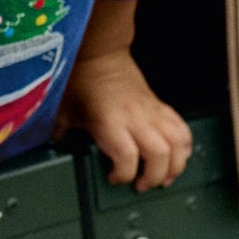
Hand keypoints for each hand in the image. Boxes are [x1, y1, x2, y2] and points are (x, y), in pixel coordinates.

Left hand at [62, 48, 192, 191]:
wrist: (101, 53)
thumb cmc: (83, 79)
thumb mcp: (66, 110)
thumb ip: (62, 133)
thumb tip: (55, 148)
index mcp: (111, 121)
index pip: (127, 158)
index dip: (122, 175)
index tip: (113, 178)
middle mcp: (135, 118)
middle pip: (159, 155)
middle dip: (154, 177)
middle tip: (141, 184)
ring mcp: (151, 112)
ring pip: (177, 143)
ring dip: (175, 165)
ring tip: (164, 176)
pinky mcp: (160, 106)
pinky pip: (182, 128)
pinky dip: (184, 145)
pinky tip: (176, 155)